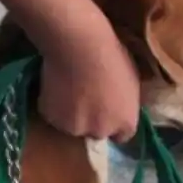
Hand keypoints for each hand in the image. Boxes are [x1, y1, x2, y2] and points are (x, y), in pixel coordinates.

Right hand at [37, 10, 139, 141]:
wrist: (80, 47)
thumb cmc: (112, 55)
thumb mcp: (131, 82)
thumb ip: (124, 102)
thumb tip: (117, 105)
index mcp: (126, 122)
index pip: (121, 136)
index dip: (113, 123)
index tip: (107, 111)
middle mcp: (101, 131)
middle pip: (96, 132)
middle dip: (92, 120)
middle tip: (86, 97)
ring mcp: (74, 128)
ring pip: (72, 126)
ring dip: (71, 115)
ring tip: (68, 90)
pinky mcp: (51, 119)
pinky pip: (53, 115)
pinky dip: (53, 106)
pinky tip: (55, 86)